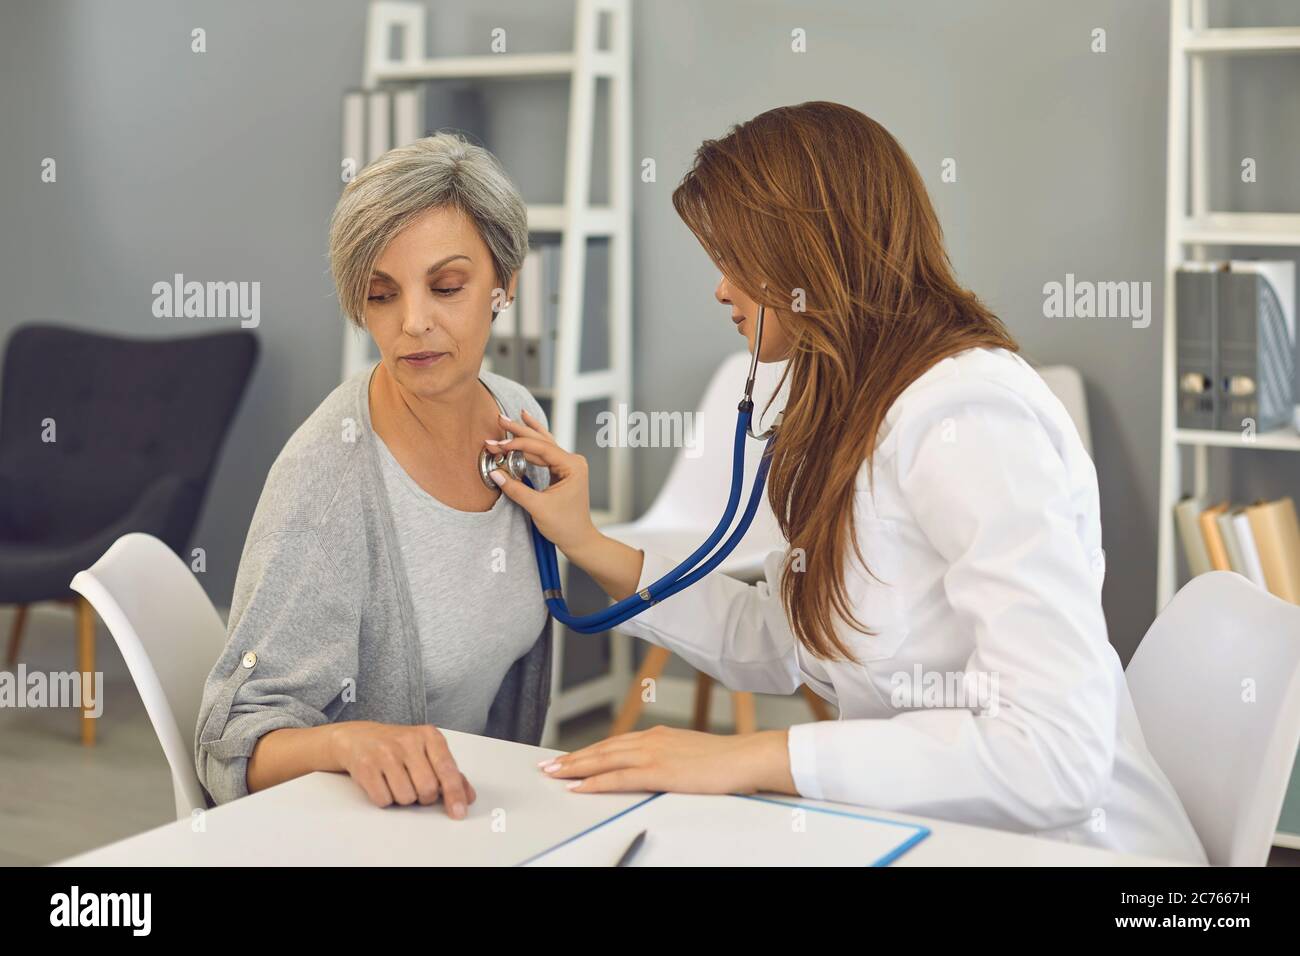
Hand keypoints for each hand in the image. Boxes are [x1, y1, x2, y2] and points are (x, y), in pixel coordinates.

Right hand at [329, 721, 475, 815]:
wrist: (358, 737)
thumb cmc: (399, 747)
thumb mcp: (427, 751)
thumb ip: (450, 773)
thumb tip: (468, 797)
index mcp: (429, 736)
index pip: (447, 769)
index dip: (454, 793)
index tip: (459, 812)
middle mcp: (408, 741)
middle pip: (427, 789)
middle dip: (424, 796)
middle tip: (416, 786)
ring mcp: (385, 753)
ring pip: (406, 797)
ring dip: (403, 798)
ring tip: (397, 781)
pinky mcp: (365, 766)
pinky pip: (383, 799)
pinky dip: (385, 798)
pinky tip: (382, 782)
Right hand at [485, 408, 597, 552]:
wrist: (578, 539)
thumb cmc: (565, 525)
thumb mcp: (538, 507)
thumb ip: (516, 489)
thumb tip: (497, 474)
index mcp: (573, 466)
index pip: (541, 449)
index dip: (518, 444)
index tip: (498, 445)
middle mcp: (573, 462)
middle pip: (542, 441)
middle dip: (520, 431)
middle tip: (501, 418)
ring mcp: (568, 466)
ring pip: (543, 445)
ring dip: (525, 435)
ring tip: (511, 419)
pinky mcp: (562, 472)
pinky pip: (544, 454)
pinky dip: (531, 447)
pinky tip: (524, 433)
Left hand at [538, 726, 795, 795]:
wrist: (745, 758)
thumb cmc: (724, 759)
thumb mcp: (690, 753)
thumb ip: (669, 755)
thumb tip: (655, 765)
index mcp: (658, 736)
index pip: (614, 743)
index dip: (589, 751)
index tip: (569, 758)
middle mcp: (651, 740)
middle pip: (602, 749)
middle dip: (573, 758)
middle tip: (548, 765)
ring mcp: (653, 754)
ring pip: (604, 759)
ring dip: (576, 767)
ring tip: (554, 774)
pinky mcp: (658, 771)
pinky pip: (618, 776)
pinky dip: (595, 781)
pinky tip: (580, 787)